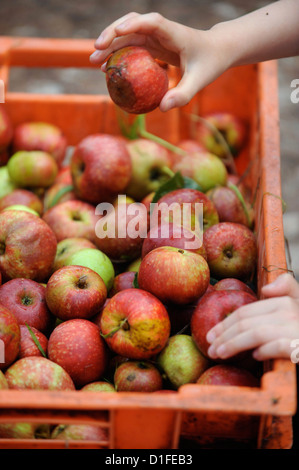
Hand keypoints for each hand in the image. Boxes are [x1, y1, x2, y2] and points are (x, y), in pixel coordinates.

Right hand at [90, 12, 230, 111]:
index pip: (152, 22)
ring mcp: (155, 36)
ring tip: (95, 62)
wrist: (216, 51)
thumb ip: (183, 95)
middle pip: (132, 24)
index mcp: (174, 32)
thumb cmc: (209, 63)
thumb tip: (162, 108)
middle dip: (112, 34)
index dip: (134, 24)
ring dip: (110, 45)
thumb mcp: (199, 81)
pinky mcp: (152, 44)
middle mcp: (161, 30)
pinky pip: (131, 46)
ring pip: (127, 34)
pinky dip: (118, 55)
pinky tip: (108, 69)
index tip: (118, 32)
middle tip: (96, 51)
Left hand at [206, 273, 298, 360]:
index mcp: (286, 301)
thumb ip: (287, 290)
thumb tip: (266, 290)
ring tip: (220, 354)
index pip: (247, 311)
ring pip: (256, 334)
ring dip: (234, 344)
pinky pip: (277, 346)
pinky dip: (264, 351)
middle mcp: (291, 311)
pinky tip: (255, 356)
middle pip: (247, 322)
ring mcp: (296, 327)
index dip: (226, 322)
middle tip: (210, 347)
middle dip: (224, 335)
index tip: (211, 333)